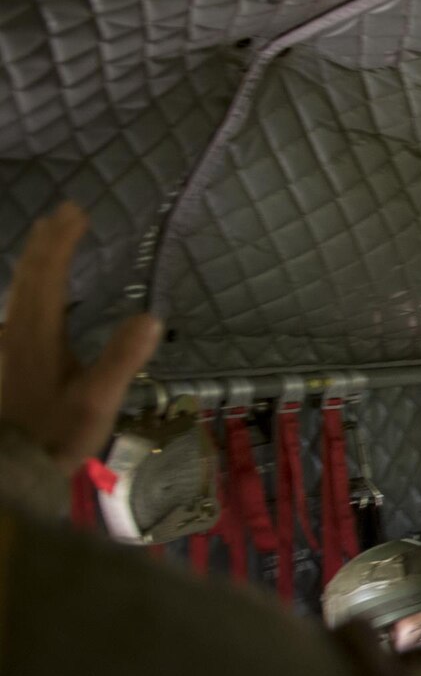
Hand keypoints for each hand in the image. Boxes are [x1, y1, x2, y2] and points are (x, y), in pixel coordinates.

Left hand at [1, 203, 161, 473]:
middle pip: (29, 274)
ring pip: (19, 290)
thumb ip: (122, 358)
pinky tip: (39, 297)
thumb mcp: (98, 400)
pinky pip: (19, 307)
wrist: (14, 464)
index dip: (62, 241)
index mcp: (39, 332)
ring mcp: (9, 343)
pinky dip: (32, 287)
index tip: (77, 211)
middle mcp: (17, 329)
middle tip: (64, 213)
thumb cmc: (58, 432)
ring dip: (36, 261)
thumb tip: (151, 316)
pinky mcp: (9, 358)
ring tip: (50, 242)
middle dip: (47, 241)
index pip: (48, 273)